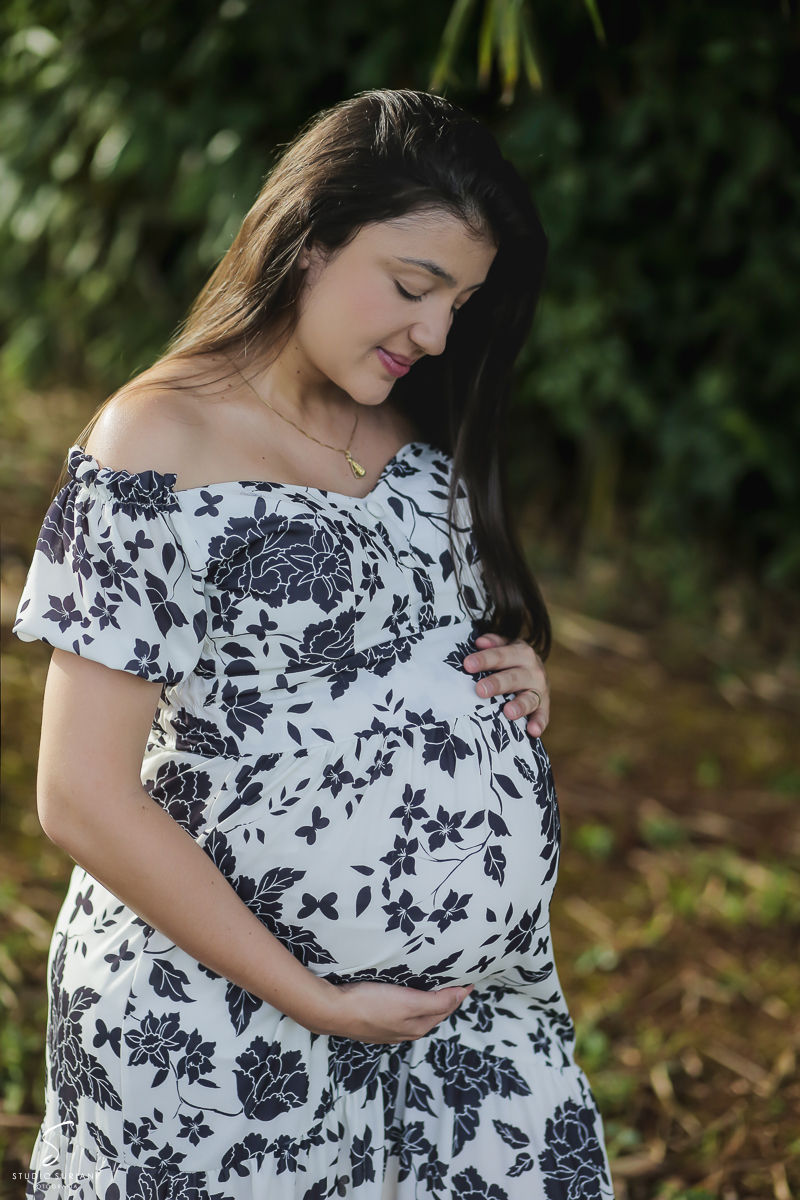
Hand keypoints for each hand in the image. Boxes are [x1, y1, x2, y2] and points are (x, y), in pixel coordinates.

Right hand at [322, 980, 473, 1043]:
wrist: (332, 1011)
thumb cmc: (370, 1004)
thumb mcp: (408, 1002)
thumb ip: (436, 1001)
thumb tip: (462, 995)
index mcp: (417, 1026)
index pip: (446, 1008)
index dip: (459, 993)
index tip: (469, 979)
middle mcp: (405, 1031)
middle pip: (433, 1012)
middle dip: (447, 998)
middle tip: (457, 980)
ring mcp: (389, 1028)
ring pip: (417, 1013)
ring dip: (429, 1001)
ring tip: (436, 985)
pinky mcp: (375, 1020)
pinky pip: (401, 1012)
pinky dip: (411, 1002)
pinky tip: (406, 994)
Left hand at [463, 633, 549, 736]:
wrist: (537, 669)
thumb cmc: (512, 658)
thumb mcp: (505, 645)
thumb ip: (493, 642)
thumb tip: (480, 642)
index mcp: (521, 652)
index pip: (500, 655)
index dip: (485, 659)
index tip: (468, 664)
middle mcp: (533, 670)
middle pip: (513, 677)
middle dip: (497, 684)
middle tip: (480, 690)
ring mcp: (540, 689)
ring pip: (530, 698)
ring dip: (520, 705)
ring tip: (508, 712)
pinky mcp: (545, 706)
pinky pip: (543, 716)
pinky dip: (539, 723)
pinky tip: (533, 732)